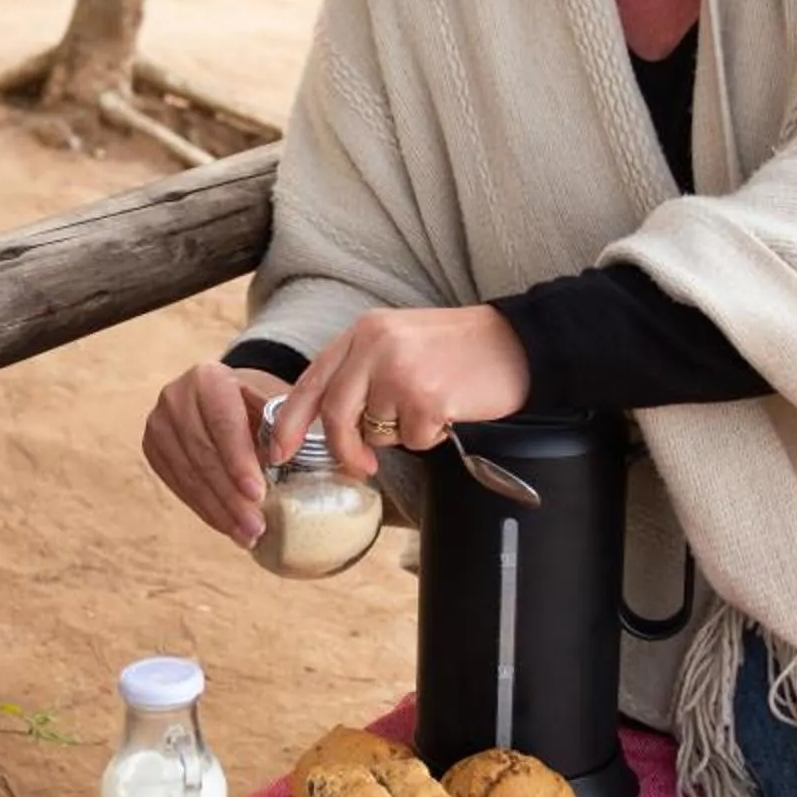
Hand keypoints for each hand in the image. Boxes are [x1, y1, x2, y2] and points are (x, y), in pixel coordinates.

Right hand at [143, 362, 288, 545]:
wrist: (216, 398)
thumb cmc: (252, 405)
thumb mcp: (268, 405)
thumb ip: (278, 429)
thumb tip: (288, 465)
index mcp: (207, 378)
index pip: (223, 424)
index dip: (239, 462)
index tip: (258, 494)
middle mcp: (175, 397)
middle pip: (204, 454)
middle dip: (231, 496)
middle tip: (256, 527)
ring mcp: (158, 424)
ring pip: (189, 475)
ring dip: (218, 511)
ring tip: (246, 536)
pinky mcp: (152, 449)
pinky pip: (178, 485)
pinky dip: (204, 509)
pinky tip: (227, 526)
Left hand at [277, 307, 529, 478]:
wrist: (518, 344)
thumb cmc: (460, 350)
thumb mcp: (400, 341)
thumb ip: (362, 370)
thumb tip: (329, 419)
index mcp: (364, 331)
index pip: (313, 380)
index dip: (290, 420)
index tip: (278, 451)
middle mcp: (376, 346)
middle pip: (336, 414)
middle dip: (343, 448)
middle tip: (360, 465)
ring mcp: (401, 372)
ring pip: (377, 431)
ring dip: (403, 432)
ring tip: (433, 404)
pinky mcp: (428, 398)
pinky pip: (412, 440)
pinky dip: (430, 436)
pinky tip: (450, 410)